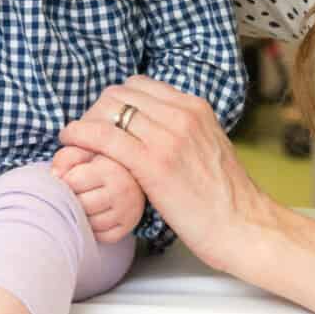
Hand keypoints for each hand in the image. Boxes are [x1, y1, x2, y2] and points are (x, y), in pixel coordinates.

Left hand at [51, 146, 145, 242]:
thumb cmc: (103, 162)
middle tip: (77, 192)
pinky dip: (94, 229)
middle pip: (81, 205)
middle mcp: (121, 191)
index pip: (73, 182)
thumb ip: (67, 157)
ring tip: (85, 202)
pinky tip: (95, 214)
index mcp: (110, 169)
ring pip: (91, 223)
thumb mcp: (86, 151)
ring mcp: (126, 211)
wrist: (133, 175)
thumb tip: (55, 176)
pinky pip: (101, 236)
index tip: (71, 177)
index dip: (66, 180)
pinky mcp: (127, 227)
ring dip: (82, 215)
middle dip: (74, 199)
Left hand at [58, 76, 275, 272]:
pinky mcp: (154, 163)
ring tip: (75, 141)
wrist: (245, 227)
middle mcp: (182, 114)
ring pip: (109, 110)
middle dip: (97, 109)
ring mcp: (169, 137)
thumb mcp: (208, 147)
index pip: (139, 85)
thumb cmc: (225, 199)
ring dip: (85, 122)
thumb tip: (152, 129)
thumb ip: (182, 131)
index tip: (104, 120)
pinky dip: (81, 134)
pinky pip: (106, 136)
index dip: (115, 101)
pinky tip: (69, 142)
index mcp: (195, 108)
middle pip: (120, 94)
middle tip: (85, 132)